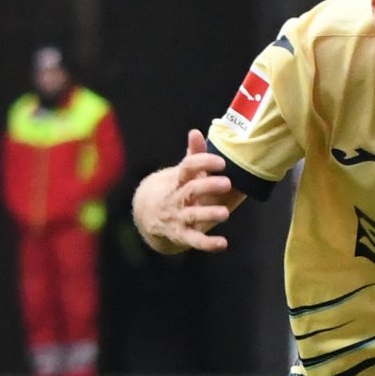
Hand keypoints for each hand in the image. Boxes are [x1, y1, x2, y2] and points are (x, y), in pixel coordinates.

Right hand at [137, 131, 235, 253]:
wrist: (147, 217)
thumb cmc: (175, 190)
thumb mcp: (181, 174)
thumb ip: (193, 156)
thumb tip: (196, 132)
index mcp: (178, 180)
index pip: (187, 167)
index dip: (203, 162)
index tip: (221, 162)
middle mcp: (177, 198)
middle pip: (191, 190)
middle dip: (208, 186)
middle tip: (227, 183)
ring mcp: (178, 217)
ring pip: (192, 216)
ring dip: (208, 214)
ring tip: (224, 213)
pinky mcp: (181, 235)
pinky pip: (194, 240)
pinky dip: (208, 244)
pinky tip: (223, 244)